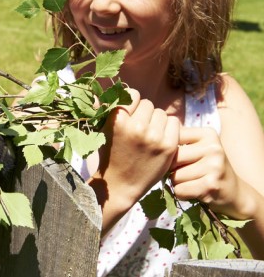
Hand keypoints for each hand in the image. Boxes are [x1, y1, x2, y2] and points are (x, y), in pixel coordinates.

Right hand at [90, 89, 179, 221]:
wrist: (119, 185)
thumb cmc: (109, 156)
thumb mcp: (102, 131)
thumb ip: (106, 110)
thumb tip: (109, 90)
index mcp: (117, 120)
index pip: (133, 94)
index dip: (132, 104)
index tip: (129, 115)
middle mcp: (135, 126)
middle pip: (148, 104)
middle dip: (144, 114)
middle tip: (139, 129)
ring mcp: (153, 137)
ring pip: (161, 113)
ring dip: (156, 121)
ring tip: (148, 136)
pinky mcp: (168, 146)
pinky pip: (174, 123)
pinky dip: (169, 129)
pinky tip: (159, 139)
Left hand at [170, 127, 246, 218]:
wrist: (233, 191)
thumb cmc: (207, 167)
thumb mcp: (198, 147)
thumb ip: (178, 140)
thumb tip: (151, 137)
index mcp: (208, 134)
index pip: (172, 138)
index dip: (168, 152)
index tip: (178, 158)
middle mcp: (213, 148)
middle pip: (172, 159)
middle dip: (172, 169)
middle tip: (185, 172)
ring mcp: (214, 167)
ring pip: (174, 176)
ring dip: (177, 183)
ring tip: (192, 181)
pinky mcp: (211, 185)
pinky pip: (179, 190)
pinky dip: (182, 193)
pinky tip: (194, 191)